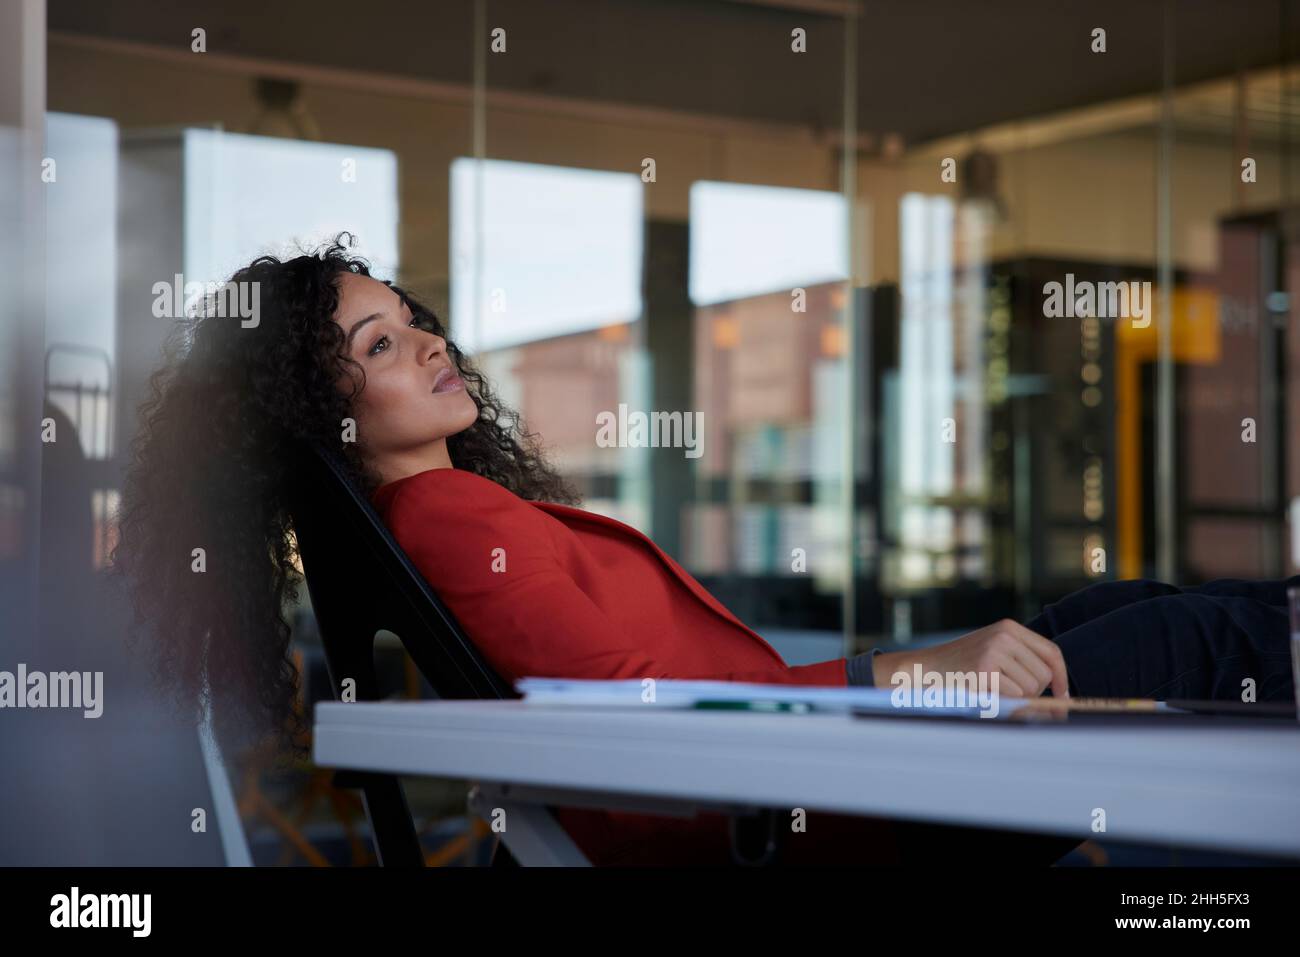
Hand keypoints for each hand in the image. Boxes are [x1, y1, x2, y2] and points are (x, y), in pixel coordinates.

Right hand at [872, 619, 1070, 698]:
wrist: (923, 670)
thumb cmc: (961, 668)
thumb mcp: (993, 654)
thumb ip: (1023, 666)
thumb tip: (1059, 706)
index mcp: (1009, 627)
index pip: (1051, 652)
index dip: (1061, 677)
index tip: (1062, 695)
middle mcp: (1005, 635)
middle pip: (1043, 674)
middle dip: (1033, 692)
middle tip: (1008, 692)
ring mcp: (994, 651)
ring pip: (1031, 688)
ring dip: (1016, 698)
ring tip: (991, 690)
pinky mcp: (985, 670)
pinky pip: (1014, 696)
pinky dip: (1003, 702)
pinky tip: (983, 693)